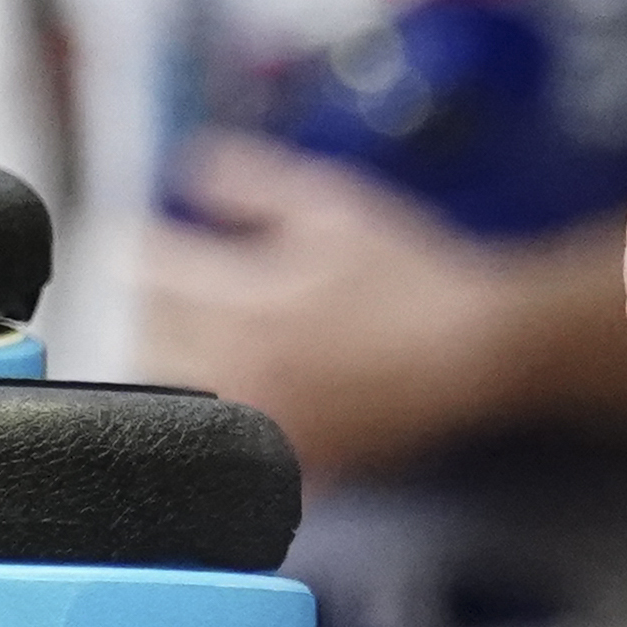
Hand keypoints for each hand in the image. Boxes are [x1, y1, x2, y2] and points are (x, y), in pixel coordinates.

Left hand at [140, 133, 578, 480]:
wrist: (485, 352)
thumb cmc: (413, 273)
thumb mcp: (334, 204)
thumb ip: (250, 180)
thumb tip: (181, 169)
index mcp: (240, 297)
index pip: (141, 264)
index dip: (144, 240)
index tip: (157, 237)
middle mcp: (238, 364)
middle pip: (142, 335)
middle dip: (152, 306)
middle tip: (179, 291)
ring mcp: (263, 419)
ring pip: (170, 397)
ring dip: (170, 365)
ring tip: (199, 348)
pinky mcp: (294, 457)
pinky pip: (226, 454)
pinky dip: (219, 432)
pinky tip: (240, 407)